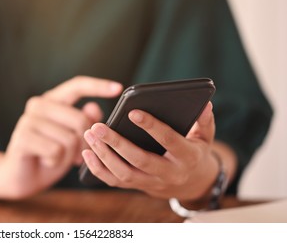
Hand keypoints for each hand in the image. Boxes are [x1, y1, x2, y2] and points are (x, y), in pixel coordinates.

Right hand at [0, 76, 122, 198]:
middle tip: (77, 154)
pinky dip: (57, 161)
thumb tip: (94, 108)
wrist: (23, 177)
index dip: (98, 86)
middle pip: (80, 119)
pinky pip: (56, 151)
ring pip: (69, 138)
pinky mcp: (22, 137)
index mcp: (52, 100)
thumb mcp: (73, 138)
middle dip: (84, 142)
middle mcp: (38, 104)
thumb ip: (84, 121)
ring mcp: (28, 120)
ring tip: (57, 157)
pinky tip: (47, 161)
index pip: (77, 85)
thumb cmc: (51, 155)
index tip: (119, 88)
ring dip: (69, 155)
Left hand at [82, 102, 219, 200]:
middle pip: (140, 160)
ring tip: (89, 135)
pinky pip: (115, 182)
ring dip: (103, 155)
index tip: (133, 112)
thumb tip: (204, 103)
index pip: (168, 140)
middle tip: (98, 126)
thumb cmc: (194, 151)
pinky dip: (98, 169)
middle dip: (117, 143)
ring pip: (124, 173)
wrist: (190, 184)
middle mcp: (169, 174)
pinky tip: (87, 153)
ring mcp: (151, 183)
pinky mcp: (137, 187)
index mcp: (187, 157)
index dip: (151, 126)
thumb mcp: (205, 137)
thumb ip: (204, 121)